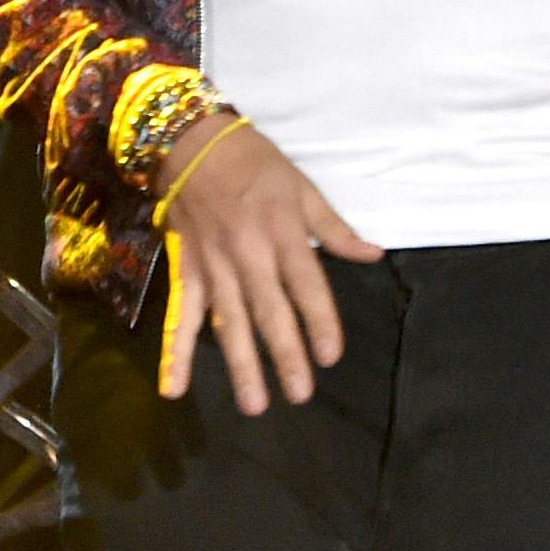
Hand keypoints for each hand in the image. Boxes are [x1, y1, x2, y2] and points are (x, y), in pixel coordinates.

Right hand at [154, 114, 384, 413]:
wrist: (192, 146)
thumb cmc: (257, 165)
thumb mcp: (303, 188)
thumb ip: (334, 228)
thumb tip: (374, 255)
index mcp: (282, 231)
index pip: (306, 283)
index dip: (320, 320)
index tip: (331, 355)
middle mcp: (248, 254)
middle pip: (269, 311)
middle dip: (285, 355)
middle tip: (300, 395)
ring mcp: (214, 267)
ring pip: (229, 322)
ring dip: (241, 365)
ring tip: (255, 404)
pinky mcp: (186, 273)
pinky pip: (180, 317)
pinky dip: (175, 353)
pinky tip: (175, 389)